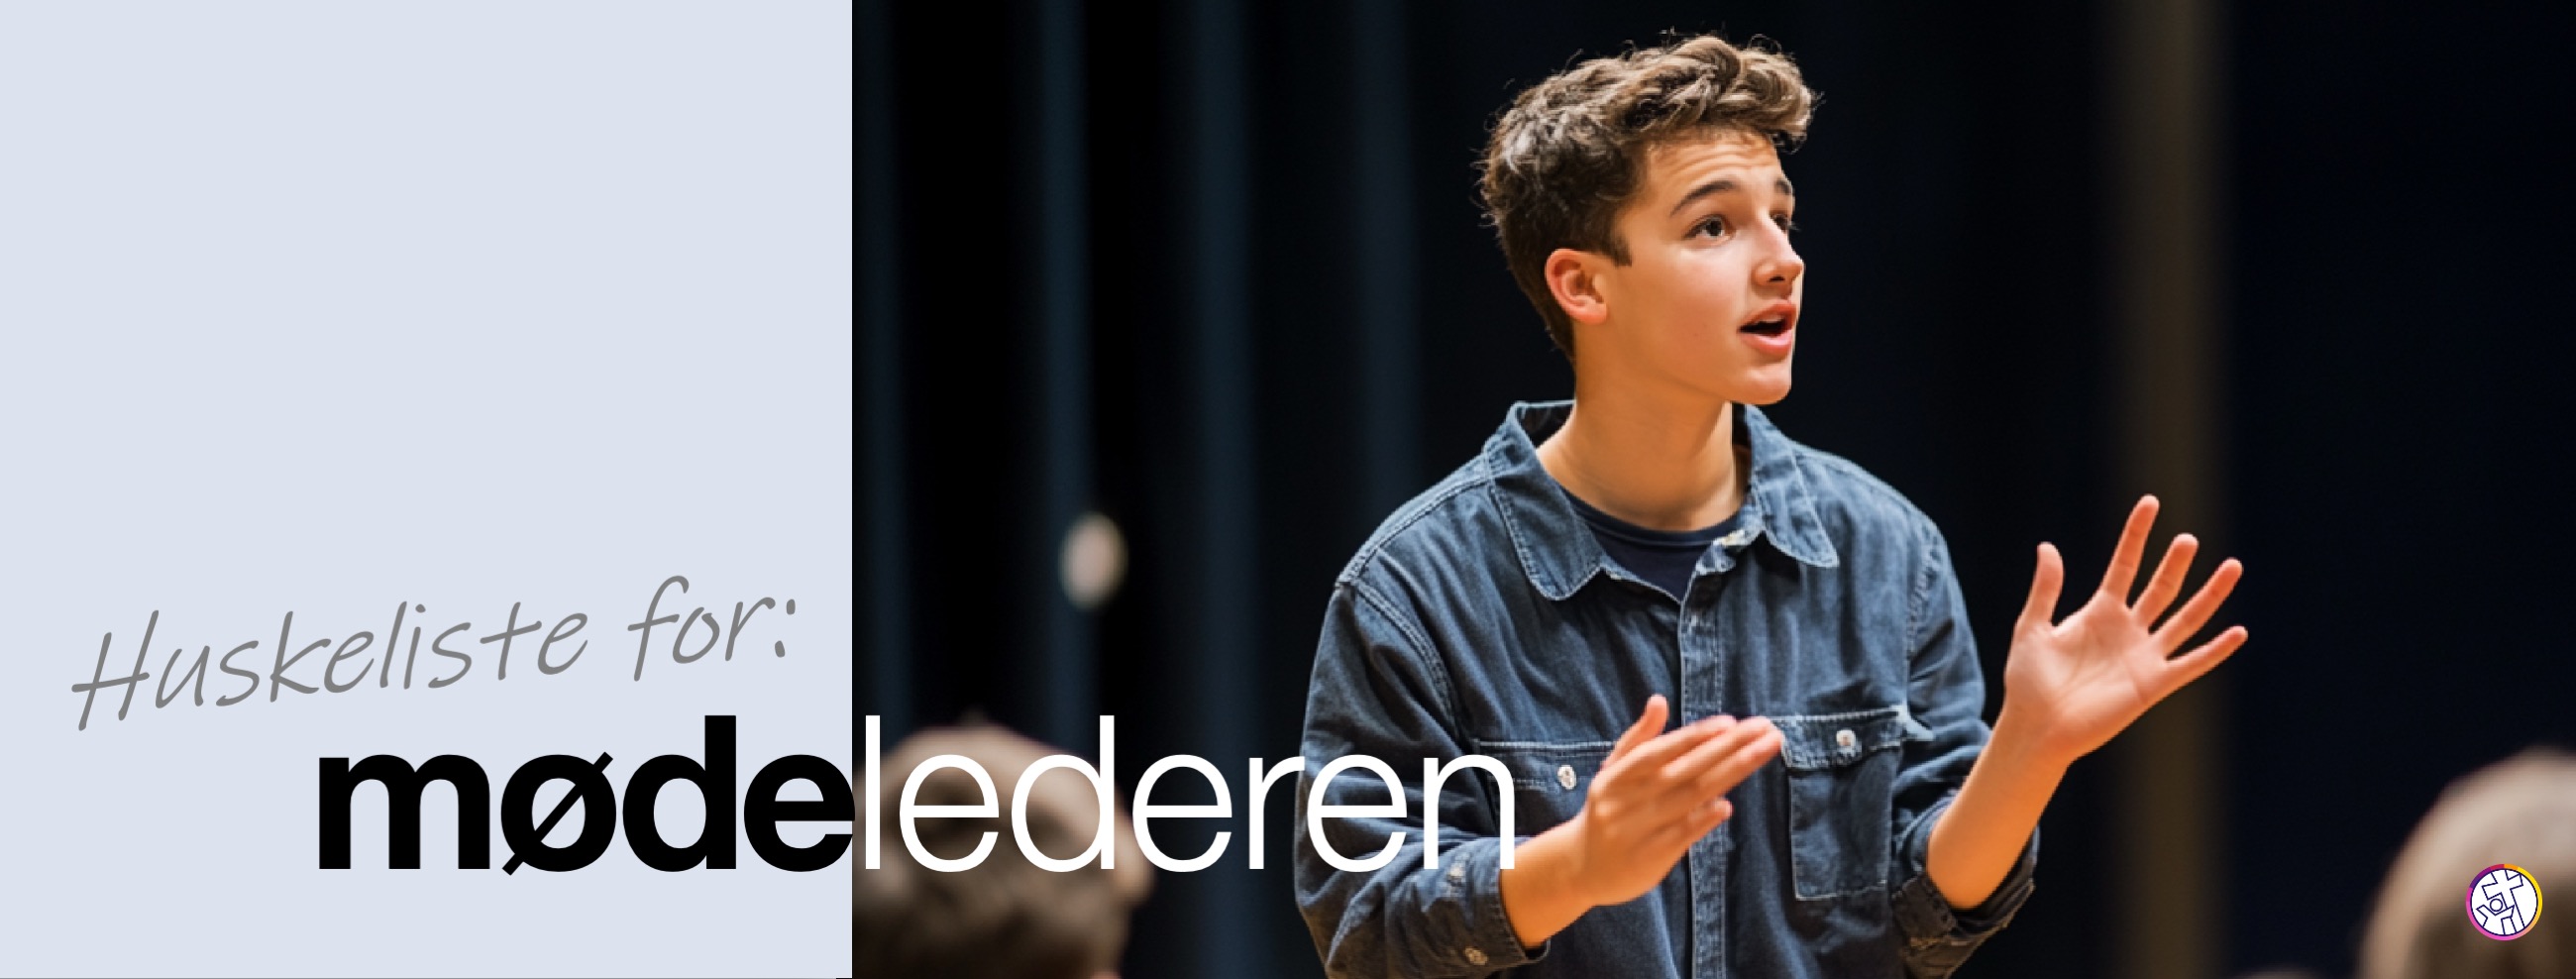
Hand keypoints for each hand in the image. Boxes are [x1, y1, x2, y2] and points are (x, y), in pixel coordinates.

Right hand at [1566, 695, 1779, 906]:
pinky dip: (1703, 819)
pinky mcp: (1649, 859)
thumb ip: (1639, 739)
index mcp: (1616, 776)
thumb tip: (1659, 701)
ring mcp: (1637, 831)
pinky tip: (1726, 805)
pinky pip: (1680, 836)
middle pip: (1684, 772)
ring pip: (1688, 799)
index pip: (1659, 751)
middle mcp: (1625, 801)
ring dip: (1729, 774)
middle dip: (1728, 749)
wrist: (1583, 868)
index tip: (1731, 723)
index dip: (1694, 737)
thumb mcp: (1613, 773)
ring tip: (1761, 753)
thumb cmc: (1609, 810)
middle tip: (1767, 732)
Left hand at [2002, 495, 2246, 769]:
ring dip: (2208, 595)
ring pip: (2185, 618)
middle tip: (2187, 538)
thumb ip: (2046, 590)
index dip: (2136, 535)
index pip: (2124, 565)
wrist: (2038, 727)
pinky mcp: (2154, 684)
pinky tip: (2238, 633)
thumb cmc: (2028, 682)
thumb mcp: (2032, 628)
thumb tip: (2048, 547)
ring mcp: (2144, 656)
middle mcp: (2127, 630)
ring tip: (2231, 567)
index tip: (2150, 503)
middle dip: (2174, 563)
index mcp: (2098, 612)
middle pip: (2160, 587)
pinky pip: (2191, 663)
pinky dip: (2215, 650)